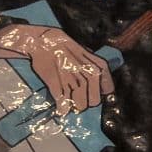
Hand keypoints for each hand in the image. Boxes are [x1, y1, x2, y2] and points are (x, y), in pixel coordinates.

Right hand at [0, 25, 114, 114]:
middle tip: (79, 98)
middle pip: (94, 102)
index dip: (100, 94)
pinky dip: (62, 109)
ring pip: (80, 106)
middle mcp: (87, 76)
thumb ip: (95, 66)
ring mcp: (72, 82)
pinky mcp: (58, 87)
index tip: (94, 95)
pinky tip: (61, 109)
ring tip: (69, 101)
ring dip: (74, 106)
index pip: (107, 90)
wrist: (43, 42)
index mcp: (97, 67)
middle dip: (87, 102)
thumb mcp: (85, 52)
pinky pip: (63, 105)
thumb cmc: (64, 46)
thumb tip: (102, 82)